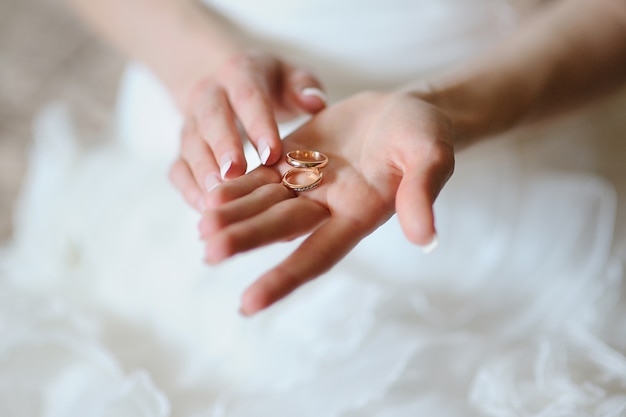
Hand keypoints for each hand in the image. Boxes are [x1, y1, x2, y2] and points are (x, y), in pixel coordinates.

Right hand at [168, 51, 326, 211]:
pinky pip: (179, 168)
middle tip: (235, 173)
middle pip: (212, 118)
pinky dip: (189, 189)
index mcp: (240, 74)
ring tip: (218, 196)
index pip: (249, 97)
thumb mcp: (288, 74)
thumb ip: (302, 85)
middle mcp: (210, 95)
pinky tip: (207, 207)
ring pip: (191, 145)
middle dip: (223, 146)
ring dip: (203, 171)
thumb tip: (315, 102)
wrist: (222, 82)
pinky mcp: (183, 148)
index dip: (258, 124)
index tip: (272, 153)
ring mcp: (191, 122)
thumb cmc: (268, 84)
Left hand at [199, 91, 454, 314]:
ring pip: (264, 204)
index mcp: (358, 216)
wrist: (403, 110)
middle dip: (246, 239)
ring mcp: (307, 184)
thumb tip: (425, 239)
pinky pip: (261, 174)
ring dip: (233, 215)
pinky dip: (237, 185)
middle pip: (281, 228)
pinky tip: (209, 193)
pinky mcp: (294, 159)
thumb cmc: (425, 136)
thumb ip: (422, 193)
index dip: (284, 278)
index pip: (318, 254)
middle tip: (210, 251)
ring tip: (201, 225)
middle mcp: (327, 208)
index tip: (248, 304)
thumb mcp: (431, 157)